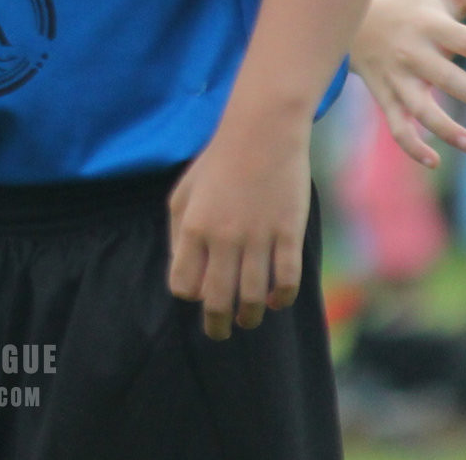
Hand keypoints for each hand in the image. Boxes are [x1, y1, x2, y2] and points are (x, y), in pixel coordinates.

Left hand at [168, 118, 311, 339]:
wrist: (262, 132)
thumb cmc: (218, 163)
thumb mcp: (183, 192)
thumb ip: (177, 233)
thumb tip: (184, 273)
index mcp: (193, 227)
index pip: (184, 284)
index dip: (191, 294)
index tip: (199, 295)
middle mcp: (223, 237)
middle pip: (217, 300)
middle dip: (217, 325)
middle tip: (220, 333)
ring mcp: (258, 237)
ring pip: (253, 297)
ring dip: (250, 316)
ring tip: (248, 320)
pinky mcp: (288, 233)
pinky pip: (286, 280)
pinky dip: (281, 298)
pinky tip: (277, 300)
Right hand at [350, 0, 465, 168]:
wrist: (351, 21)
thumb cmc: (411, 10)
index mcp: (430, 26)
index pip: (465, 40)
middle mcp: (413, 53)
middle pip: (444, 77)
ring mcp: (397, 79)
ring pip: (418, 108)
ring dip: (443, 128)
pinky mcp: (385, 98)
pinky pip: (397, 126)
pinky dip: (411, 146)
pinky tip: (433, 161)